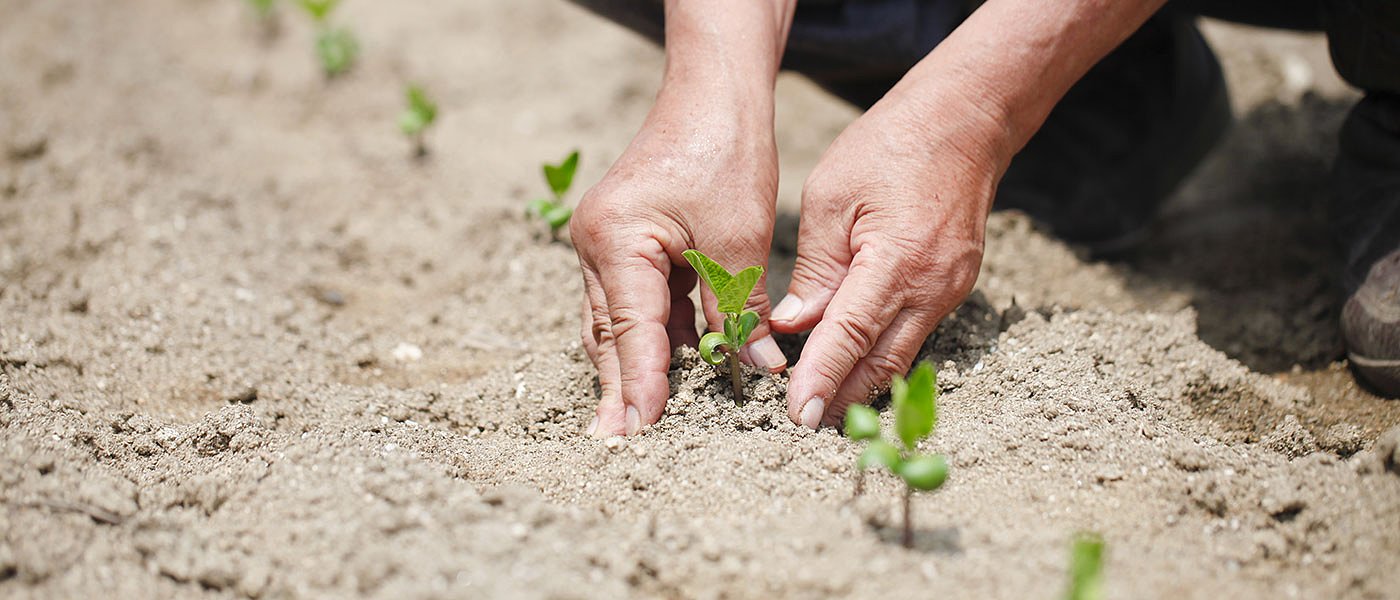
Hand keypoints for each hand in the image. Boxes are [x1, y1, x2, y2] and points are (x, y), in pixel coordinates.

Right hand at [573, 94, 786, 437]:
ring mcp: (609, 243)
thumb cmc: (724, 152)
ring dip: (636, 364)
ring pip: (620, 319)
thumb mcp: (738, 239)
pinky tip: (671, 369)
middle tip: (619, 441)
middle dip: (621, 386)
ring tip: (638, 420)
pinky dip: (656, 333)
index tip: (640, 428)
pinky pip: (638, 300)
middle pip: (610, 330)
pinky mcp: (629, 243)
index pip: (631, 326)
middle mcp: (598, 244)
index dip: (640, 381)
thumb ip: (740, 308)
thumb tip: (756, 369)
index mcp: (616, 239)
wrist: (714, 95)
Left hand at [770, 99, 1003, 428]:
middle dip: (843, 398)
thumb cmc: (890, 146)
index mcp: (897, 261)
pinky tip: (854, 365)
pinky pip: (914, 333)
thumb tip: (793, 325)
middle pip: (882, 362)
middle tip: (804, 424)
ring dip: (863, 383)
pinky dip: (881, 354)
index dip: (823, 379)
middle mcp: (932, 286)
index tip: (799, 415)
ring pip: (901, 354)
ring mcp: (950, 290)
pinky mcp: (954, 286)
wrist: (966, 121)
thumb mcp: (832, 197)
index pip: (851, 336)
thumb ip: (815, 268)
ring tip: (824, 407)